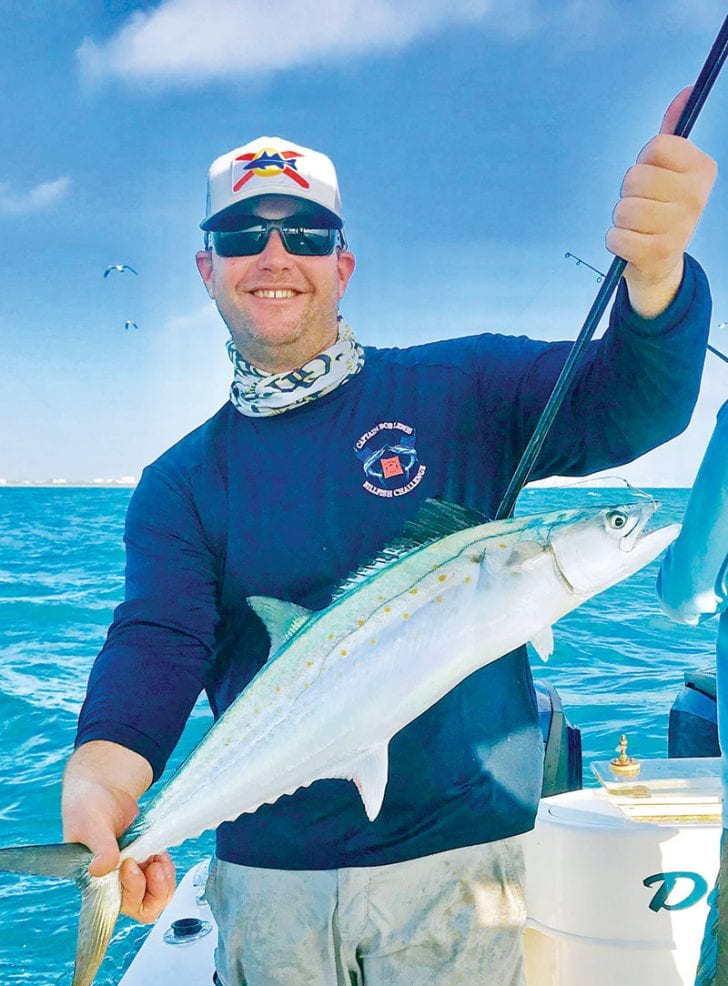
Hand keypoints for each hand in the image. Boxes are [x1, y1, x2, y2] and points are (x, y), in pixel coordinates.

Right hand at [62, 741, 175, 922]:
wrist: (103, 787)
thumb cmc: (87, 806)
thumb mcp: (91, 824)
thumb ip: (100, 847)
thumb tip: (100, 869)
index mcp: (93, 880)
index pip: (114, 906)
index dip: (129, 893)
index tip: (130, 866)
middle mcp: (113, 882)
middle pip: (140, 906)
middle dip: (152, 890)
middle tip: (153, 866)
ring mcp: (131, 872)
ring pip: (154, 895)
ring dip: (162, 881)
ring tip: (159, 859)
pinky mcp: (144, 860)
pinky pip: (161, 877)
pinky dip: (166, 869)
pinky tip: (161, 854)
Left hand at [607, 86, 716, 317]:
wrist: (660, 264)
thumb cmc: (661, 210)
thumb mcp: (671, 170)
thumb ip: (672, 133)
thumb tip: (684, 92)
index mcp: (703, 170)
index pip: (657, 147)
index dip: (644, 161)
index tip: (653, 176)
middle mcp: (697, 197)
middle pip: (635, 178)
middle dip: (628, 193)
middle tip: (642, 206)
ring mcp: (680, 228)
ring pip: (624, 208)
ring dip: (621, 219)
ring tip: (636, 226)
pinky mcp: (658, 254)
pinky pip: (616, 237)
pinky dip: (615, 240)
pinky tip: (631, 244)